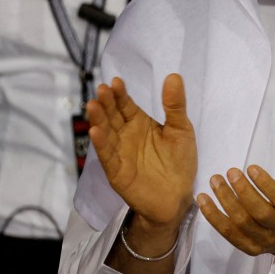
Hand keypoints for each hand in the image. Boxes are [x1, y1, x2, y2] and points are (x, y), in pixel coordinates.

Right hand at [87, 74, 196, 231]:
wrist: (178, 197)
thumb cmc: (180, 163)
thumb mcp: (181, 130)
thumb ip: (175, 105)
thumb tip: (174, 76)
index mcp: (139, 123)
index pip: (126, 104)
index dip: (120, 94)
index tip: (116, 81)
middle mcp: (126, 135)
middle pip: (112, 115)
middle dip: (106, 102)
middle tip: (102, 89)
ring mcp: (119, 152)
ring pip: (106, 132)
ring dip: (98, 119)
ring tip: (93, 105)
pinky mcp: (116, 171)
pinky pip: (107, 155)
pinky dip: (100, 144)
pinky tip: (95, 131)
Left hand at [198, 143, 274, 273]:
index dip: (265, 184)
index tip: (251, 168)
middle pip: (260, 213)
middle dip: (243, 191)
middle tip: (231, 172)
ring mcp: (266, 241)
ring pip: (242, 224)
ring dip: (225, 201)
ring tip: (215, 181)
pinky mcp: (251, 248)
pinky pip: (229, 234)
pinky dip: (214, 217)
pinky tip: (203, 200)